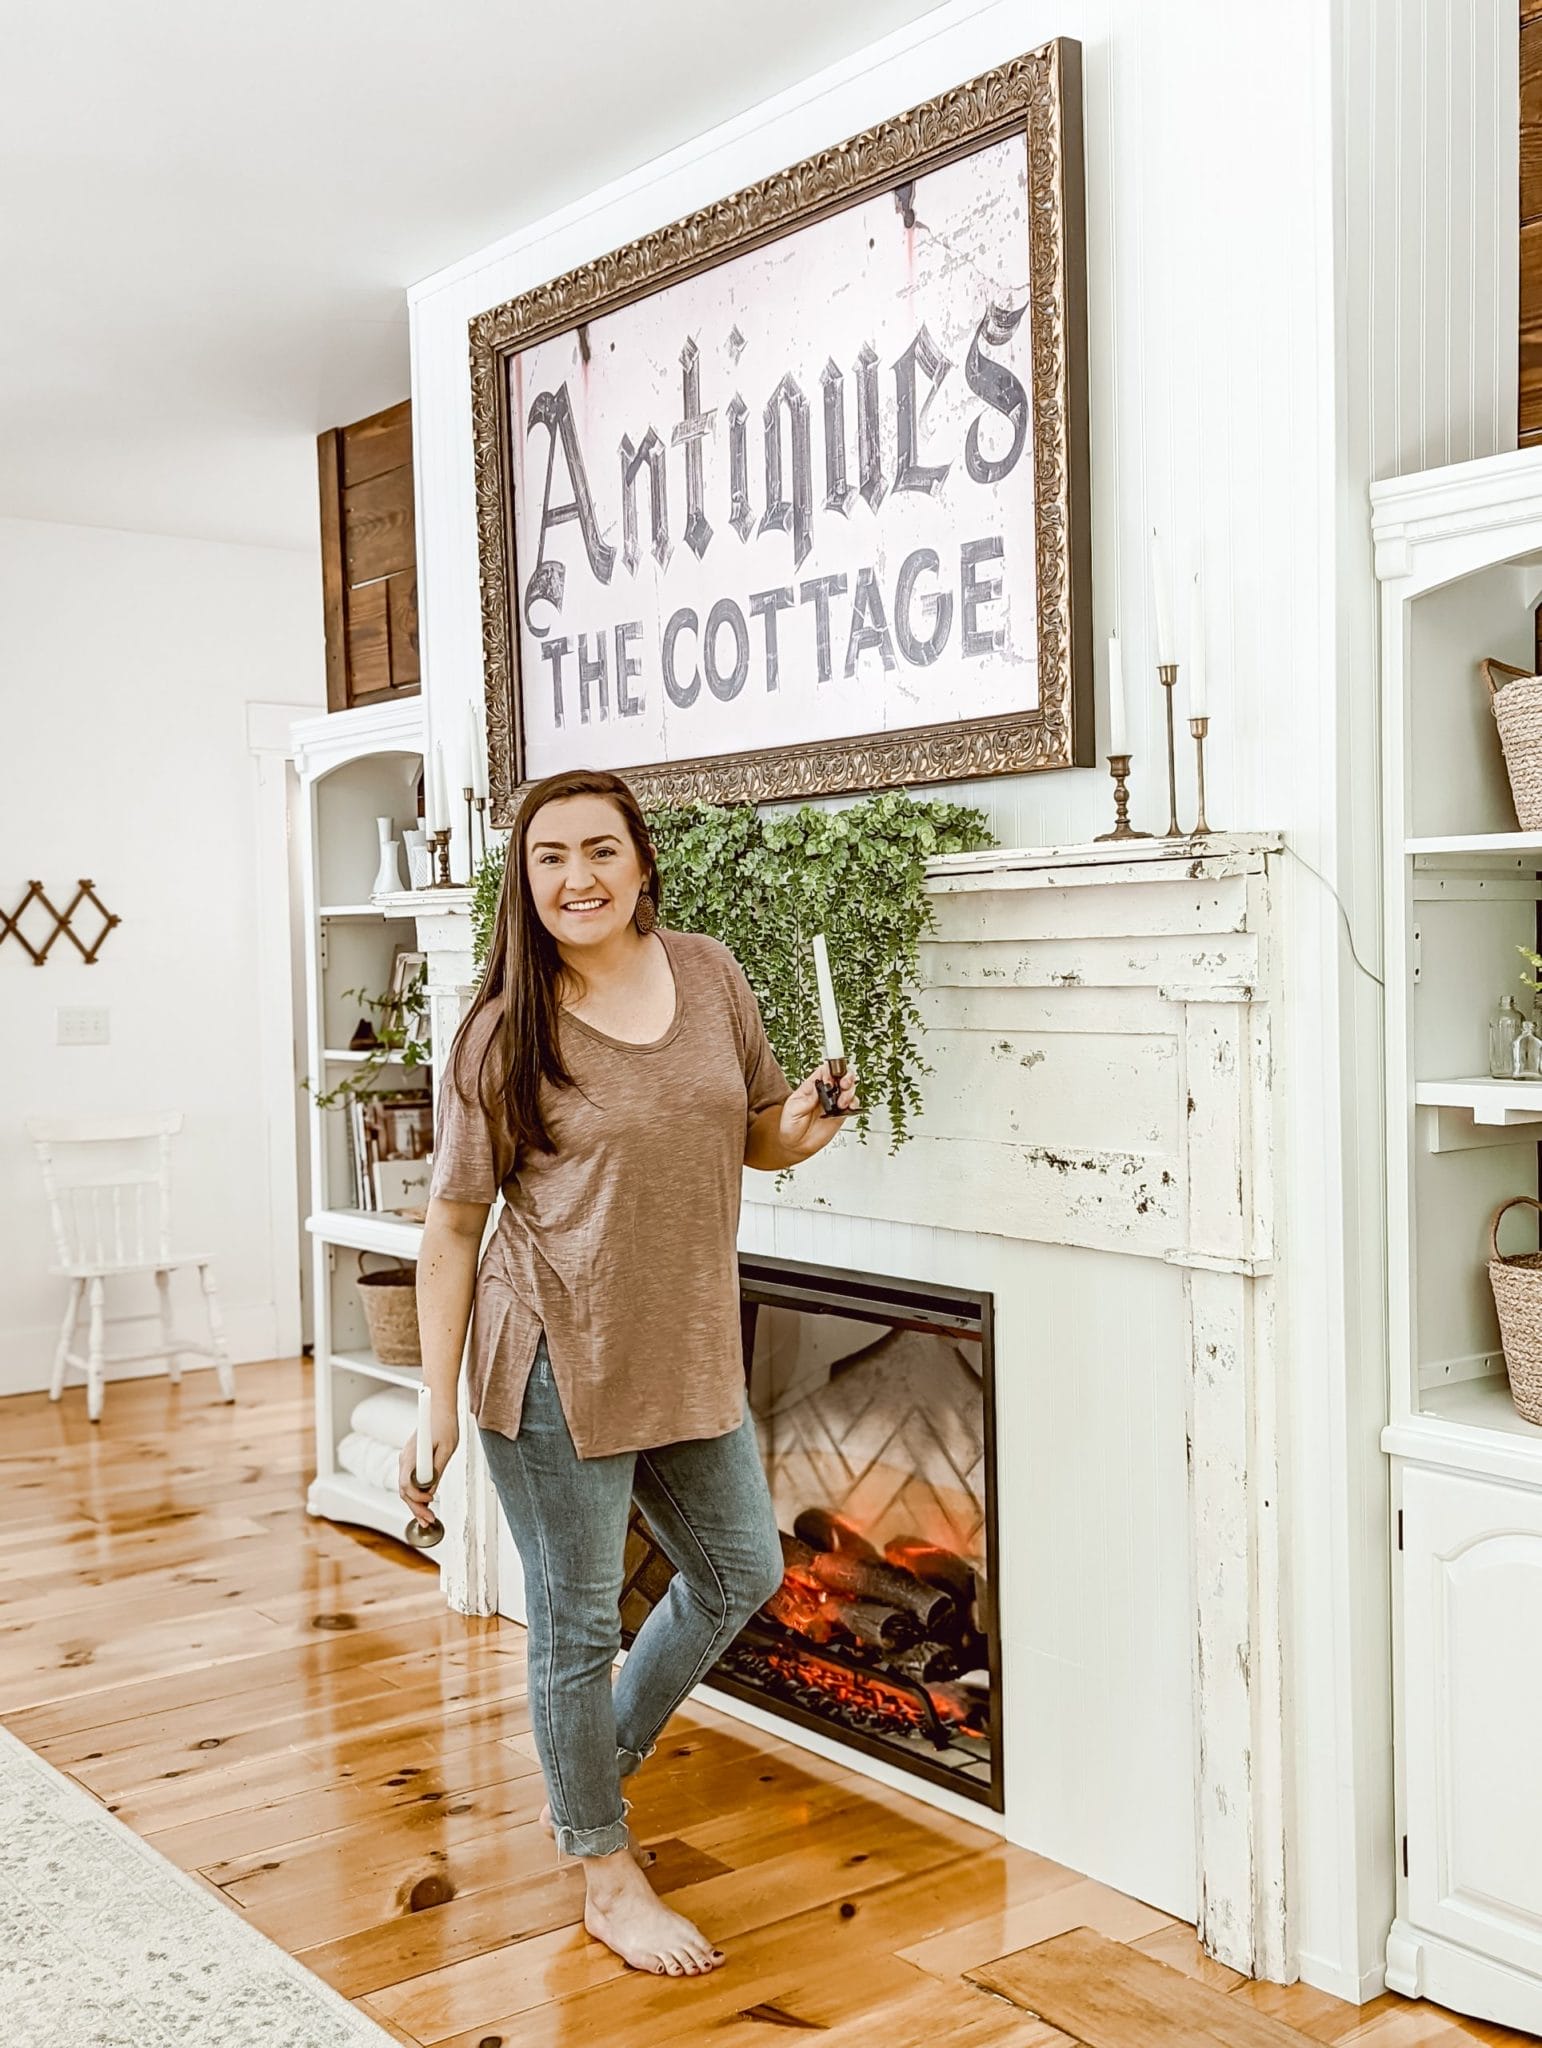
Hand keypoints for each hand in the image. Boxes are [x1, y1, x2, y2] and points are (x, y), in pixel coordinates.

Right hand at [398, 1408, 459, 1528]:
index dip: (417, 1498)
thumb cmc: (444, 1424)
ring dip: (415, 1505)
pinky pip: (410, 1482)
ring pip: (405, 1489)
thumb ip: (438, 1468)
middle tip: (429, 1521)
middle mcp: (404, 1459)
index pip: (406, 1485)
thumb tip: (432, 1488)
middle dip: (415, 1508)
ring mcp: (406, 1461)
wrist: (438, 1408)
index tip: (430, 1502)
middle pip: (404, 1490)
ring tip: (427, 1519)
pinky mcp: (412, 1461)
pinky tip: (425, 1505)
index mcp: (412, 1456)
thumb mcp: (447, 1448)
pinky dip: (416, 1495)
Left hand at [776, 1062, 859, 1162]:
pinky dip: (854, 1104)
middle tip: (843, 1084)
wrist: (795, 1145)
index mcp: (812, 1086)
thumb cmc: (791, 1125)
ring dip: (849, 1091)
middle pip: (841, 1076)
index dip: (831, 1069)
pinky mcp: (840, 1114)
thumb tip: (818, 1087)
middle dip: (846, 1077)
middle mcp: (824, 1092)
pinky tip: (848, 1107)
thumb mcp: (792, 1109)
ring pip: (849, 1089)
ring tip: (842, 1101)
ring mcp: (833, 1102)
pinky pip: (852, 1105)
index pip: (825, 1070)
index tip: (832, 1075)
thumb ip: (806, 1098)